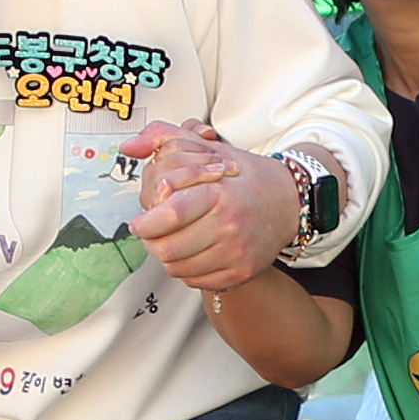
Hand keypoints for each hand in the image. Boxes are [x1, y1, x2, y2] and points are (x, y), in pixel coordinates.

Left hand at [129, 121, 297, 293]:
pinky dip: (186, 268)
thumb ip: (164, 139)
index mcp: (219, 194)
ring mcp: (236, 253)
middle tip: (152, 232)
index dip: (145, 223)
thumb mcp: (207, 148)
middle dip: (151, 241)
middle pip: (167, 249)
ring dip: (167, 255)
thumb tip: (130, 147)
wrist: (288, 202)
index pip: (169, 216)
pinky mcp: (239, 272)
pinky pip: (195, 280)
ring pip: (177, 268)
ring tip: (174, 238)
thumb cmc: (245, 176)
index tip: (138, 221)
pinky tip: (194, 250)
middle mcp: (229, 226)